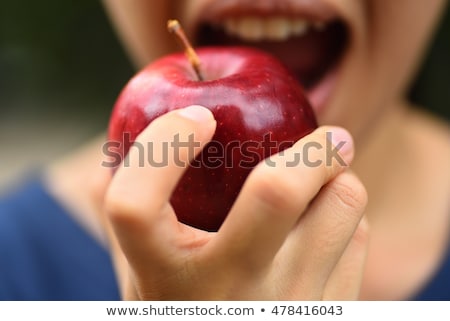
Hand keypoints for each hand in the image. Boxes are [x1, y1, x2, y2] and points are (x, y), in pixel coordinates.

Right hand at [102, 105, 368, 299]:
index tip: (199, 118)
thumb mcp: (141, 272)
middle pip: (276, 192)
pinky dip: (345, 217)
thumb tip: (120, 150)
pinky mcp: (330, 313)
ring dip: (338, 179)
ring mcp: (285, 308)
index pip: (134, 204)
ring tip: (326, 182)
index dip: (163, 144)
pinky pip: (356, 237)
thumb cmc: (182, 305)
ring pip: (342, 204)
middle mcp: (225, 294)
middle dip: (313, 147)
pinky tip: (325, 230)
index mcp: (161, 276)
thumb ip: (128, 218)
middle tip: (330, 135)